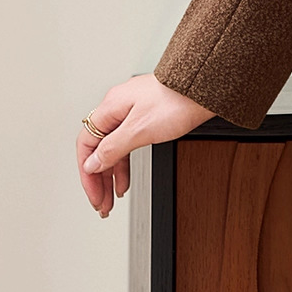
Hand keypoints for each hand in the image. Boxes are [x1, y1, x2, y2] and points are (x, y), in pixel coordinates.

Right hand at [76, 73, 215, 216]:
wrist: (205, 87)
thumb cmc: (177, 101)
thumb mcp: (140, 130)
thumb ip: (112, 148)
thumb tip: (92, 164)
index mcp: (110, 107)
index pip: (86, 145)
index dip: (87, 173)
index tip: (94, 194)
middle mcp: (118, 108)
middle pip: (99, 150)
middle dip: (99, 180)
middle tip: (103, 204)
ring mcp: (132, 111)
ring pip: (114, 149)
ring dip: (112, 175)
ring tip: (113, 198)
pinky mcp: (148, 115)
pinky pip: (128, 144)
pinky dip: (125, 163)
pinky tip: (126, 179)